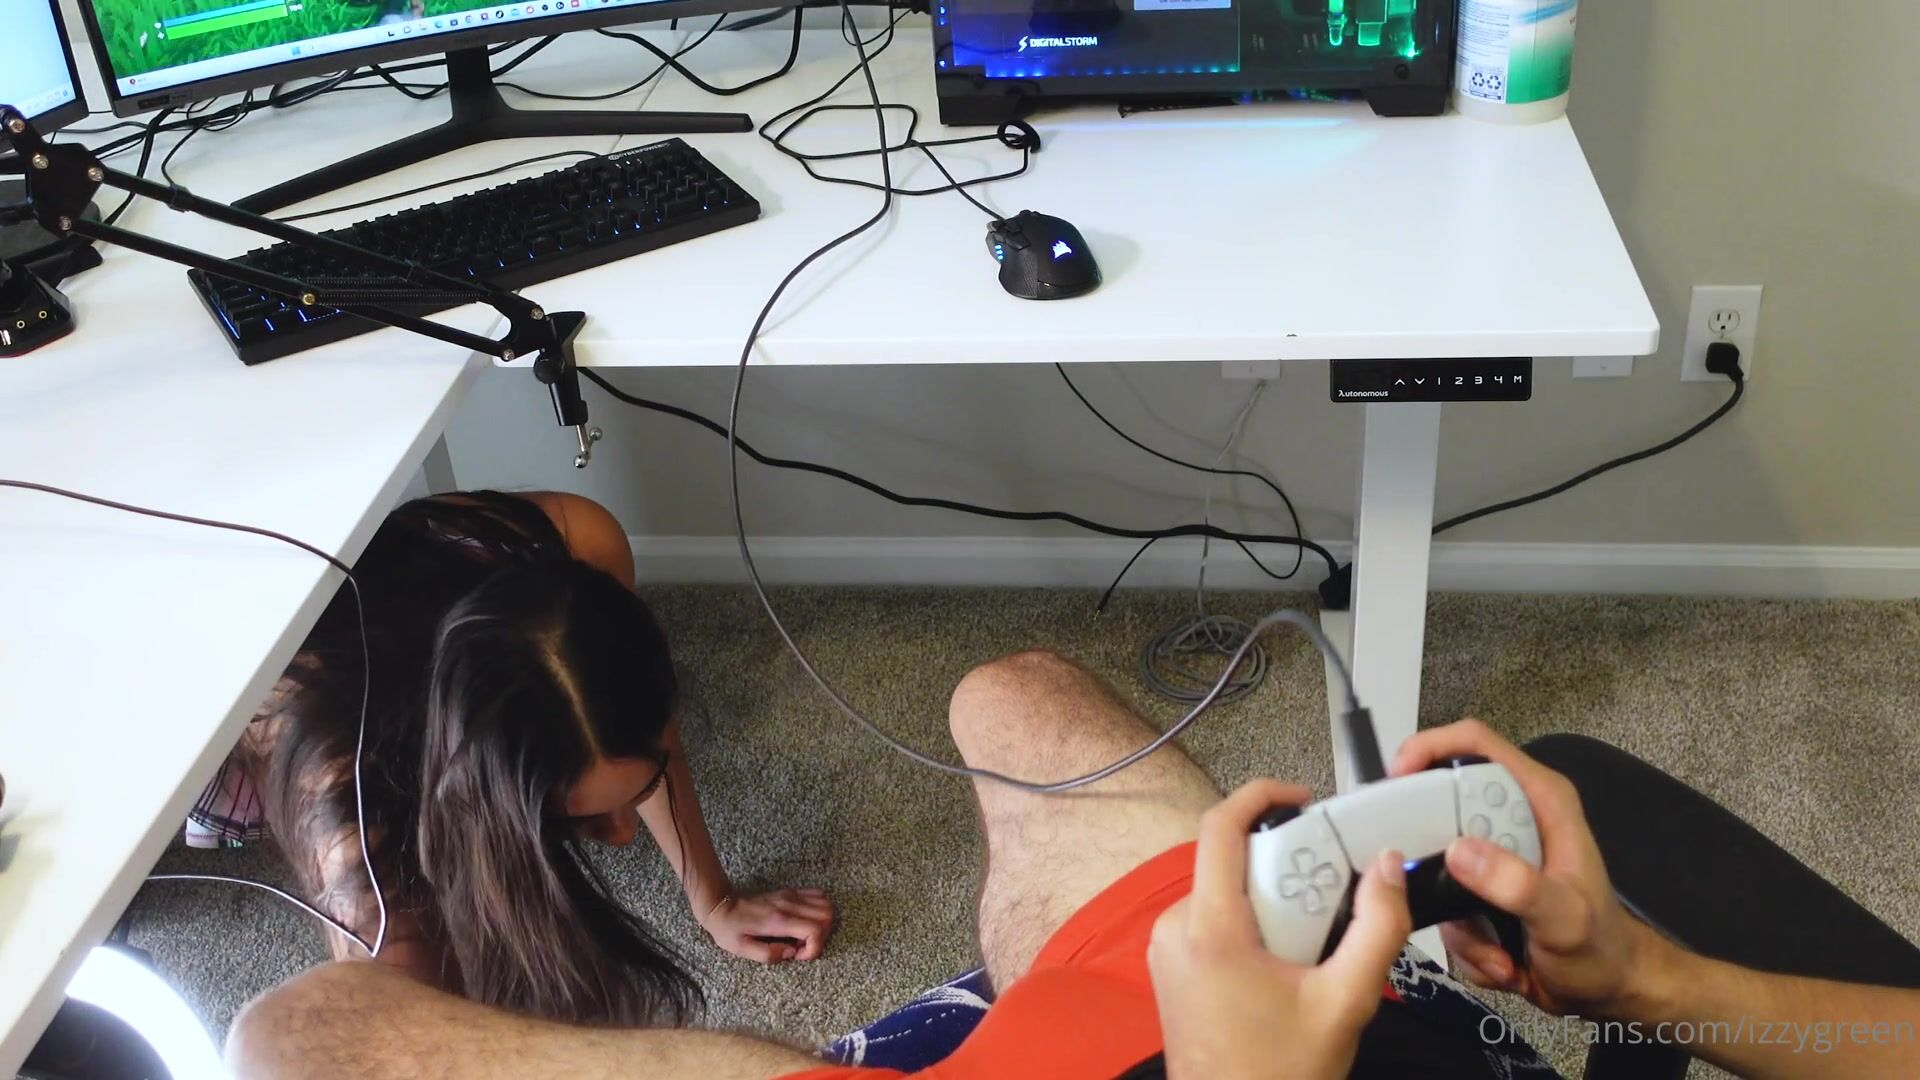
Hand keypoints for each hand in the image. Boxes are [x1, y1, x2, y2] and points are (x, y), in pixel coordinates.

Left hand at [699, 889, 834, 962]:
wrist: (721, 905)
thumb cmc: (730, 929)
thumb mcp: (742, 949)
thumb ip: (769, 955)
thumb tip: (792, 953)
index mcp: (778, 920)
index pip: (815, 929)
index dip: (814, 948)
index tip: (798, 955)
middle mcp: (789, 905)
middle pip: (827, 915)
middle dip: (822, 937)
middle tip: (802, 946)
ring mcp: (791, 896)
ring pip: (826, 904)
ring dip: (822, 924)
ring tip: (803, 936)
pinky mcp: (791, 892)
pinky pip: (818, 896)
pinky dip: (819, 911)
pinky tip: (802, 923)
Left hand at [1149, 779, 1412, 1079]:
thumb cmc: (1280, 1073)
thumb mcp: (1345, 1002)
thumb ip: (1376, 929)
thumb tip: (1388, 866)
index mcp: (1209, 929)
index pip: (1220, 827)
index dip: (1261, 796)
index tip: (1304, 800)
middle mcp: (1175, 928)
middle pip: (1230, 860)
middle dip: (1284, 864)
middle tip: (1332, 893)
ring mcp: (1165, 949)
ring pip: (1223, 891)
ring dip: (1270, 898)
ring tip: (1315, 940)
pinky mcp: (1169, 967)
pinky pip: (1211, 919)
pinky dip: (1250, 922)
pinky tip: (1286, 960)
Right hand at [1391, 720, 1669, 1018]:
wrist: (1604, 986)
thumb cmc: (1598, 945)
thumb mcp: (1564, 916)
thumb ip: (1517, 884)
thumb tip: (1458, 852)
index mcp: (1537, 800)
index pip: (1476, 744)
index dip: (1430, 747)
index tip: (1395, 780)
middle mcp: (1508, 818)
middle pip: (1439, 804)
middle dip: (1426, 852)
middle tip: (1419, 884)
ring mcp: (1488, 855)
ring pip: (1433, 866)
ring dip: (1454, 917)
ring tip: (1494, 947)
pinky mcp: (1474, 888)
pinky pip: (1440, 904)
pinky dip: (1462, 939)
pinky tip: (1498, 957)